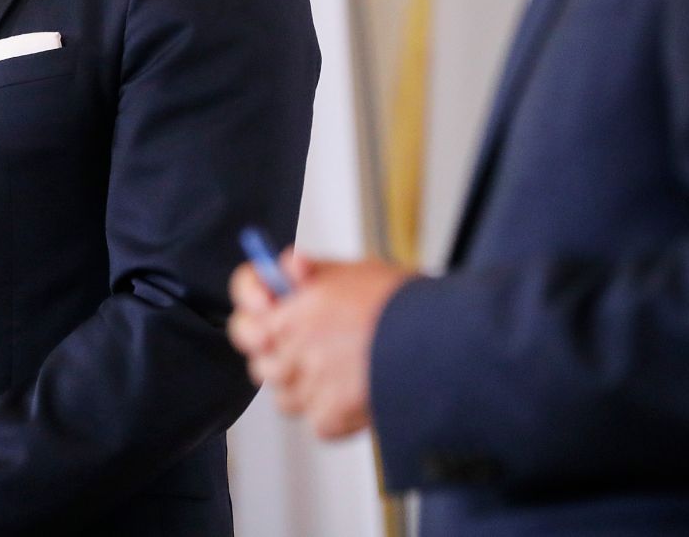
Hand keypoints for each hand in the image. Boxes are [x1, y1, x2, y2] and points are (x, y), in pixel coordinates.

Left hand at [228, 249, 411, 440]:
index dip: (252, 304)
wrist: (444, 343)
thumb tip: (288, 267)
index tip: (266, 305)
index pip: (244, 307)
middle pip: (257, 358)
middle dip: (273, 351)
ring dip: (302, 385)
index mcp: (294, 308)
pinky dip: (332, 413)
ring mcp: (311, 386)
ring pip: (284, 395)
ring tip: (337, 369)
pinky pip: (316, 422)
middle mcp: (295, 348)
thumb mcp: (355, 270)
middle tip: (300, 345)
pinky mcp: (332, 419)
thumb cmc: (404, 304)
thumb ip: (313, 272)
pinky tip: (355, 392)